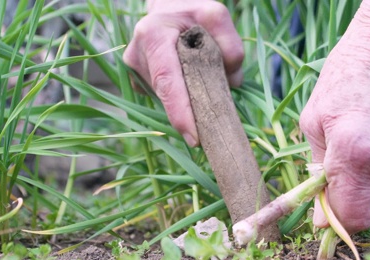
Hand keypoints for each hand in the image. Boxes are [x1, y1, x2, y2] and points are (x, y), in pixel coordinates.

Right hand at [123, 0, 243, 146]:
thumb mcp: (217, 15)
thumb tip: (233, 80)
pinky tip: (191, 83)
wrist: (169, 10)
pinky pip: (166, 97)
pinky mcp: (140, 82)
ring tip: (204, 81)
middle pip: (168, 95)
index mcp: (153, 36)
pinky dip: (183, 98)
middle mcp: (138, 56)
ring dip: (190, 99)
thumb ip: (231, 43)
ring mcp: (136, 72)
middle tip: (215, 124)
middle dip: (191, 112)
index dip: (180, 112)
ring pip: (169, 98)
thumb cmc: (193, 12)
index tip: (194, 137)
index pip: (167, 81)